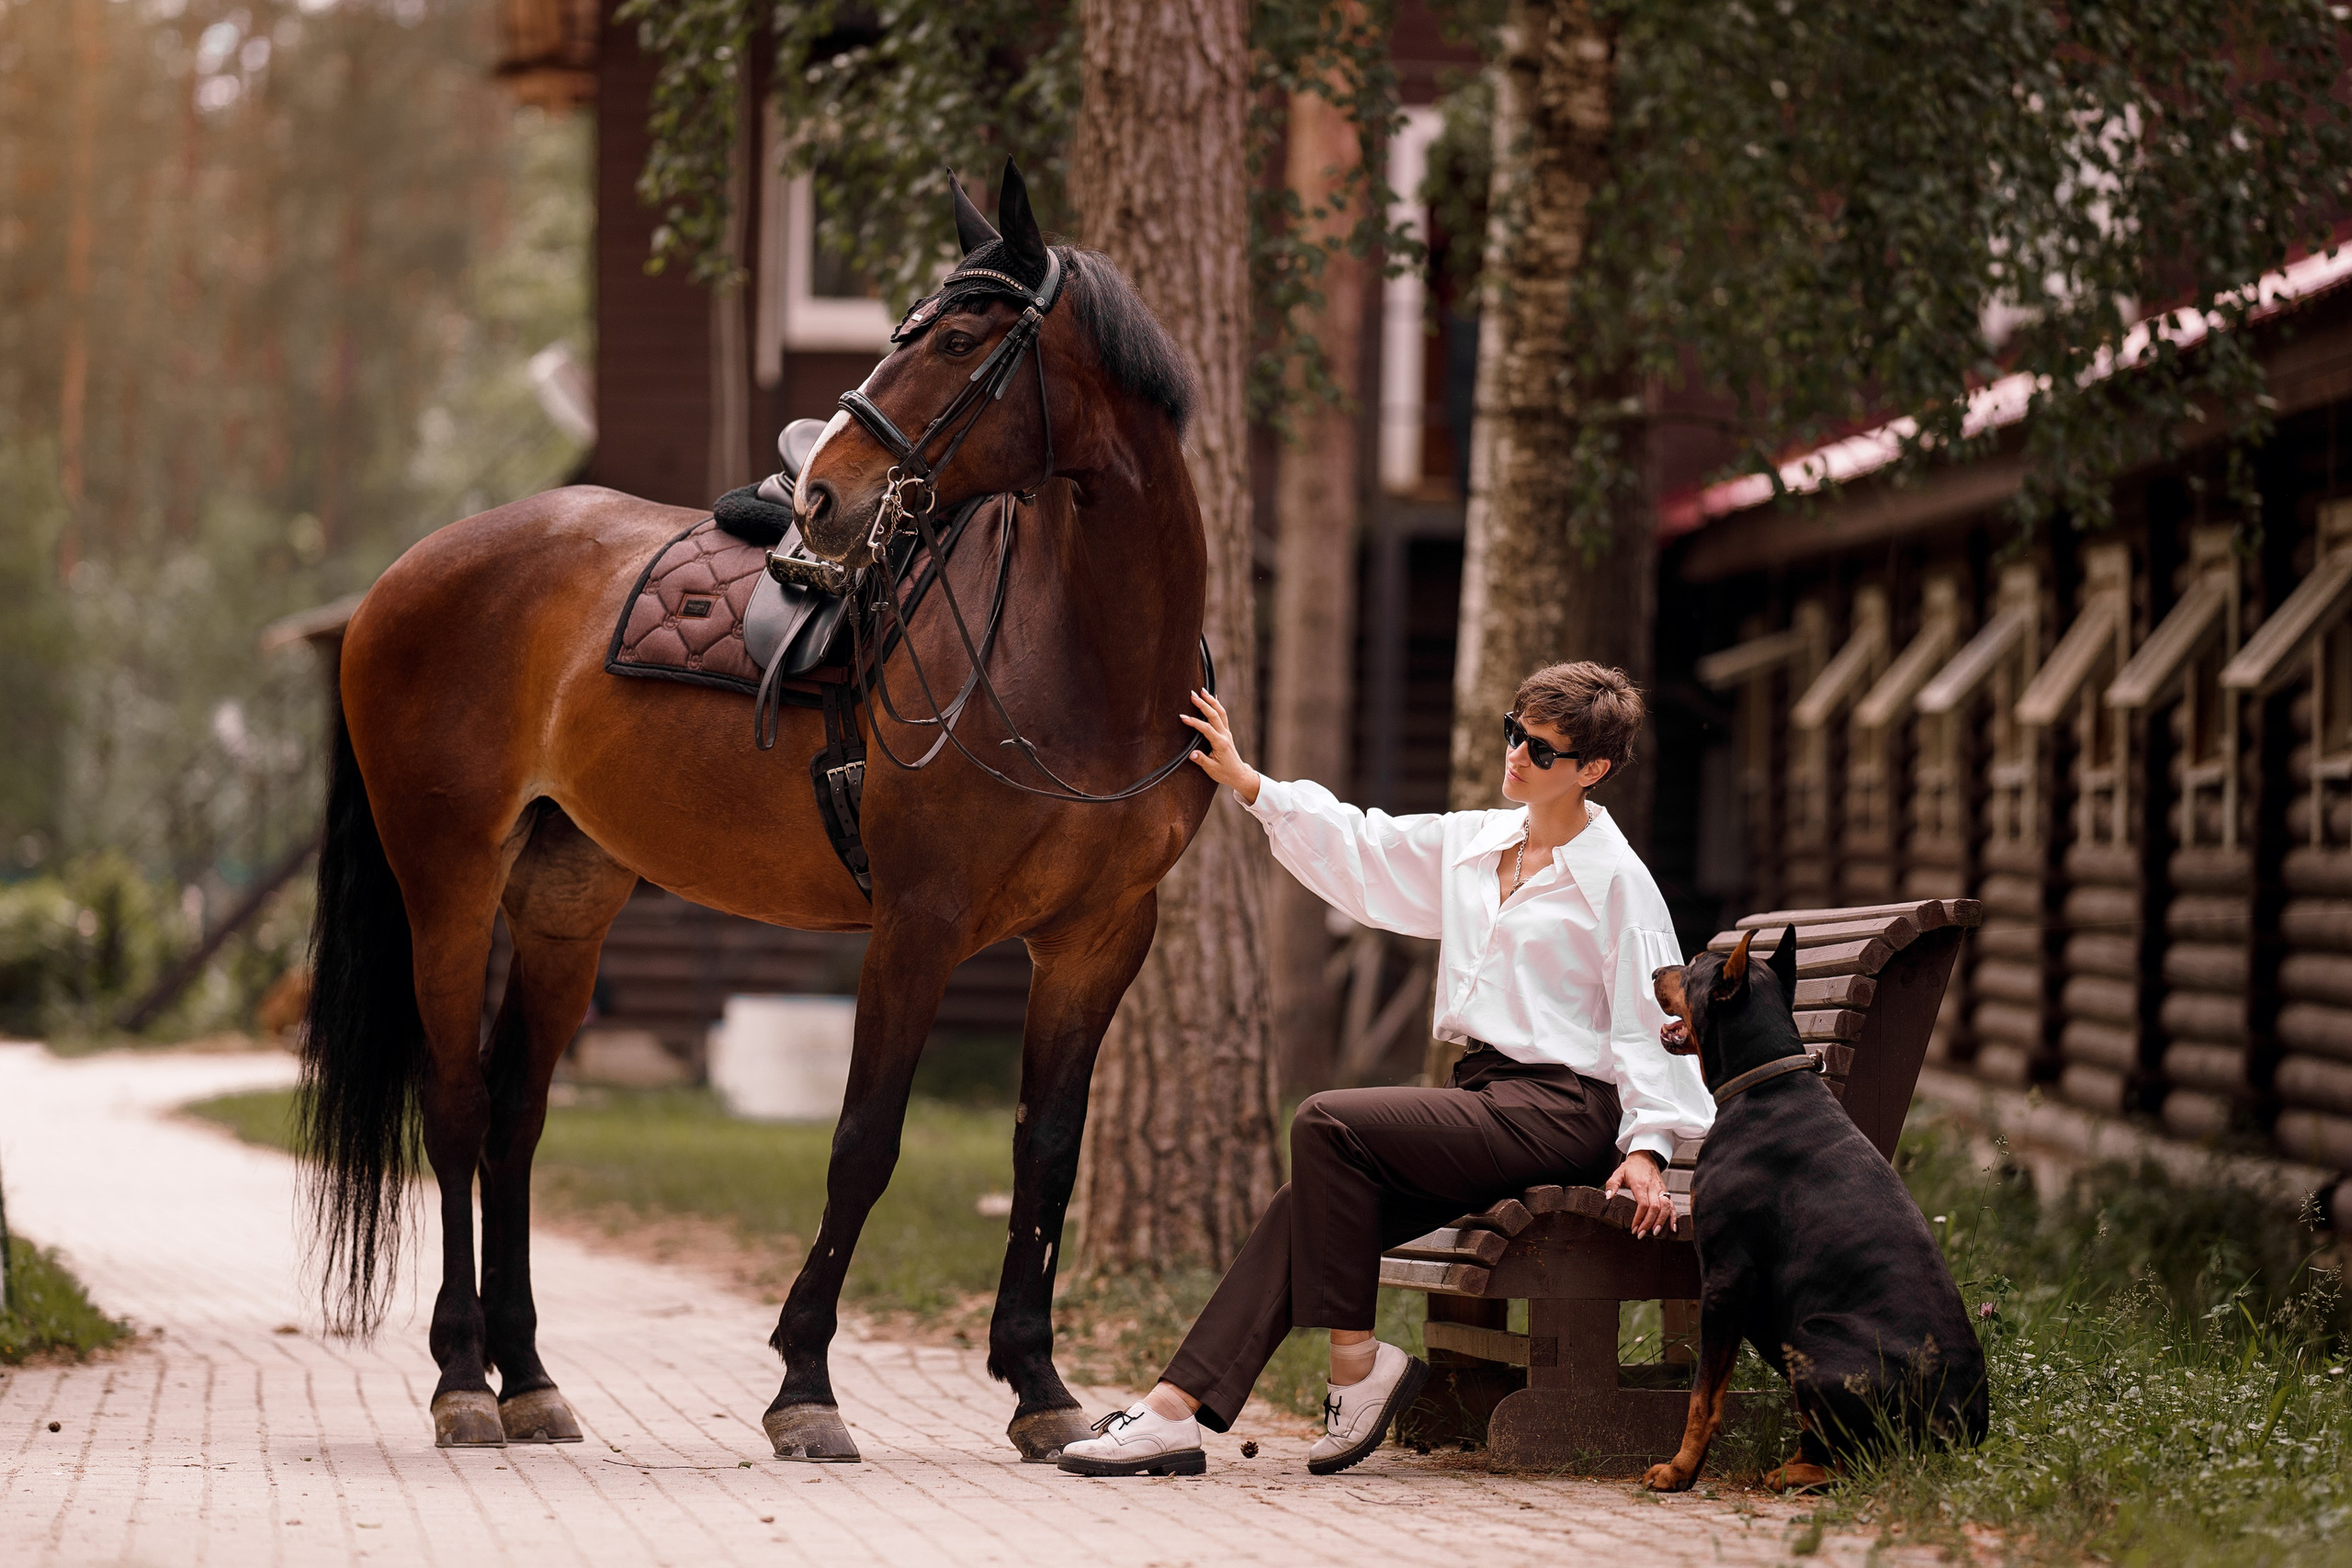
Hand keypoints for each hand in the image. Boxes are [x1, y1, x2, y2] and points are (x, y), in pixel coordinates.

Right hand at [1180, 689, 1261, 803]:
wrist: (1239, 774)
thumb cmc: (1225, 773)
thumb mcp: (1212, 770)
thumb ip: (1201, 760)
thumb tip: (1192, 754)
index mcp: (1220, 743)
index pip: (1206, 729)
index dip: (1194, 722)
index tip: (1183, 717)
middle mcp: (1225, 735)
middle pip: (1214, 715)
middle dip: (1203, 704)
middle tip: (1192, 695)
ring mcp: (1226, 732)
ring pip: (1220, 712)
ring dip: (1211, 700)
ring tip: (1202, 690)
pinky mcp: (1226, 732)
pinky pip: (1222, 715)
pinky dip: (1217, 705)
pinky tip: (1212, 697)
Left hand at [1605, 1153, 1676, 1238]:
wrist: (1645, 1157)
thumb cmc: (1631, 1167)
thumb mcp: (1618, 1173)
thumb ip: (1612, 1185)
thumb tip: (1608, 1197)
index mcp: (1640, 1184)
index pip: (1643, 1204)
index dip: (1639, 1218)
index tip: (1634, 1228)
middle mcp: (1653, 1188)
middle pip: (1655, 1208)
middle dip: (1649, 1223)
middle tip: (1641, 1234)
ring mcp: (1661, 1190)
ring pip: (1665, 1207)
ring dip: (1661, 1221)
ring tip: (1655, 1233)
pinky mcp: (1665, 1192)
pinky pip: (1672, 1205)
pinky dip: (1673, 1217)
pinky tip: (1672, 1228)